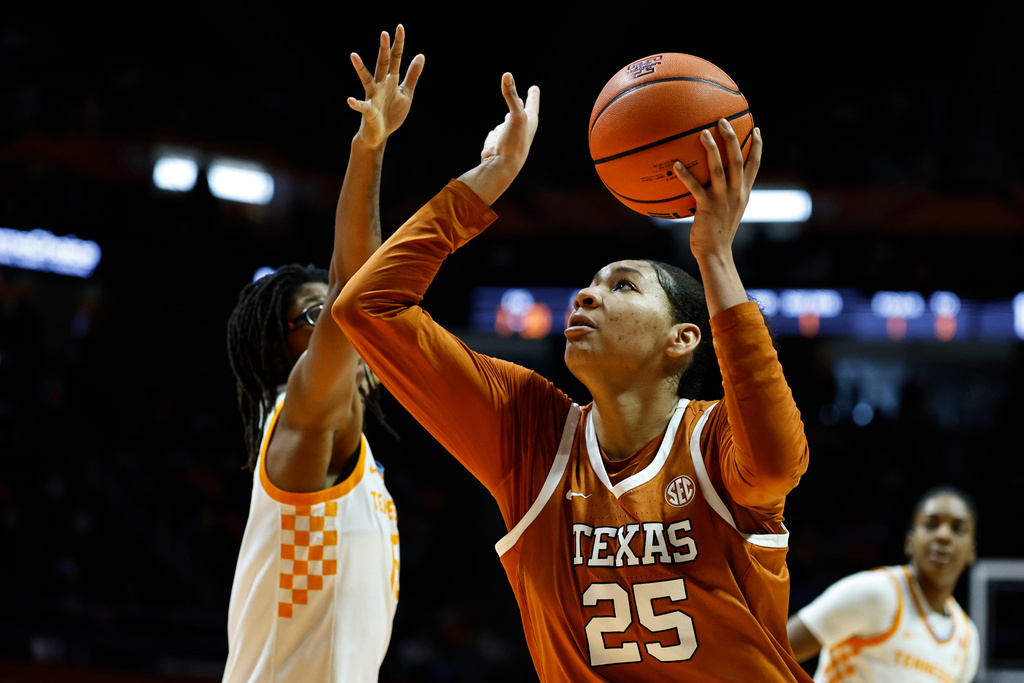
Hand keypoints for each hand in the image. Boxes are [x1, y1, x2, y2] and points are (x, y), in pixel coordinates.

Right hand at [348, 24, 424, 148]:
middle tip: (384, 33)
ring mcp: (373, 96)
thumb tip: (420, 55)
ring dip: (360, 68)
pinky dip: (356, 104)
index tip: (399, 27)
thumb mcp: (406, 93)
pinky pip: (362, 106)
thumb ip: (412, 75)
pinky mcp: (369, 111)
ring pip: (366, 79)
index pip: (395, 58)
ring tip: (353, 56)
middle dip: (383, 50)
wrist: (380, 134)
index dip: (398, 44)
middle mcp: (380, 84)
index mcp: (391, 80)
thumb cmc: (392, 112)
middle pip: (382, 64)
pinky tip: (350, 100)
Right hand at [458, 73, 539, 204]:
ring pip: (508, 122)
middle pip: (522, 112)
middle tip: (525, 98)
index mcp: (530, 121)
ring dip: (508, 118)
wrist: (501, 165)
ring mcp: (508, 135)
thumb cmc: (514, 141)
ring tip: (509, 115)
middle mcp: (520, 128)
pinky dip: (495, 131)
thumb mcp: (515, 114)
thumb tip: (507, 75)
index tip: (534, 88)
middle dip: (522, 104)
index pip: (532, 103)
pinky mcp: (496, 141)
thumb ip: (511, 95)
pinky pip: (495, 132)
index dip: (533, 95)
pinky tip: (496, 133)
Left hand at [673, 119, 761, 259]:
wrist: (716, 254)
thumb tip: (710, 183)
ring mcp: (722, 199)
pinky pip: (695, 187)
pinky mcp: (707, 207)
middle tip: (723, 121)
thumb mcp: (727, 212)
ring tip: (703, 132)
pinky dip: (685, 175)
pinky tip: (675, 164)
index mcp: (743, 193)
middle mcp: (736, 193)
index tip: (756, 129)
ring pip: (719, 169)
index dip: (757, 146)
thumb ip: (724, 196)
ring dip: (712, 149)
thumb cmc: (718, 234)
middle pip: (738, 159)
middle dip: (732, 138)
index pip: (754, 165)